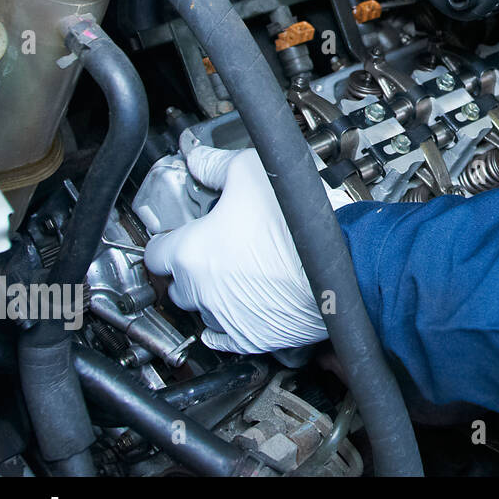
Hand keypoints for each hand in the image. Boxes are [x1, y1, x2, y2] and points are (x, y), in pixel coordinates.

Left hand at [144, 143, 331, 354]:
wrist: (343, 260)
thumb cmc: (299, 221)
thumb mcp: (250, 171)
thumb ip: (214, 165)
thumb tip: (198, 159)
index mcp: (192, 252)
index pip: (155, 252)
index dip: (167, 240)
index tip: (180, 235)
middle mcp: (201, 290)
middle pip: (176, 283)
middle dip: (190, 267)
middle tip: (213, 249)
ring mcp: (225, 318)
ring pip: (201, 310)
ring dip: (210, 294)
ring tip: (235, 274)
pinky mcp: (251, 338)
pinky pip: (222, 339)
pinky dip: (225, 326)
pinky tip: (236, 308)